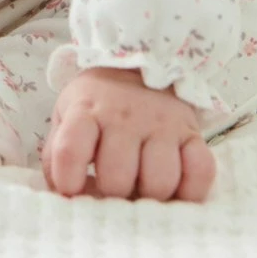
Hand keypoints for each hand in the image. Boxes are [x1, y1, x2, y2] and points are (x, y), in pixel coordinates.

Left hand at [41, 66, 216, 201]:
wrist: (141, 60)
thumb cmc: (98, 102)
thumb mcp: (67, 116)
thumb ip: (56, 155)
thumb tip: (61, 197)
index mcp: (86, 111)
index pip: (70, 151)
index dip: (68, 181)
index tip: (72, 190)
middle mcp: (123, 116)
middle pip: (117, 178)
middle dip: (113, 194)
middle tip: (113, 189)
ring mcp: (161, 124)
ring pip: (159, 183)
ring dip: (149, 197)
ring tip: (142, 188)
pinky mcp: (191, 132)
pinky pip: (200, 173)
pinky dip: (190, 192)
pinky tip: (175, 189)